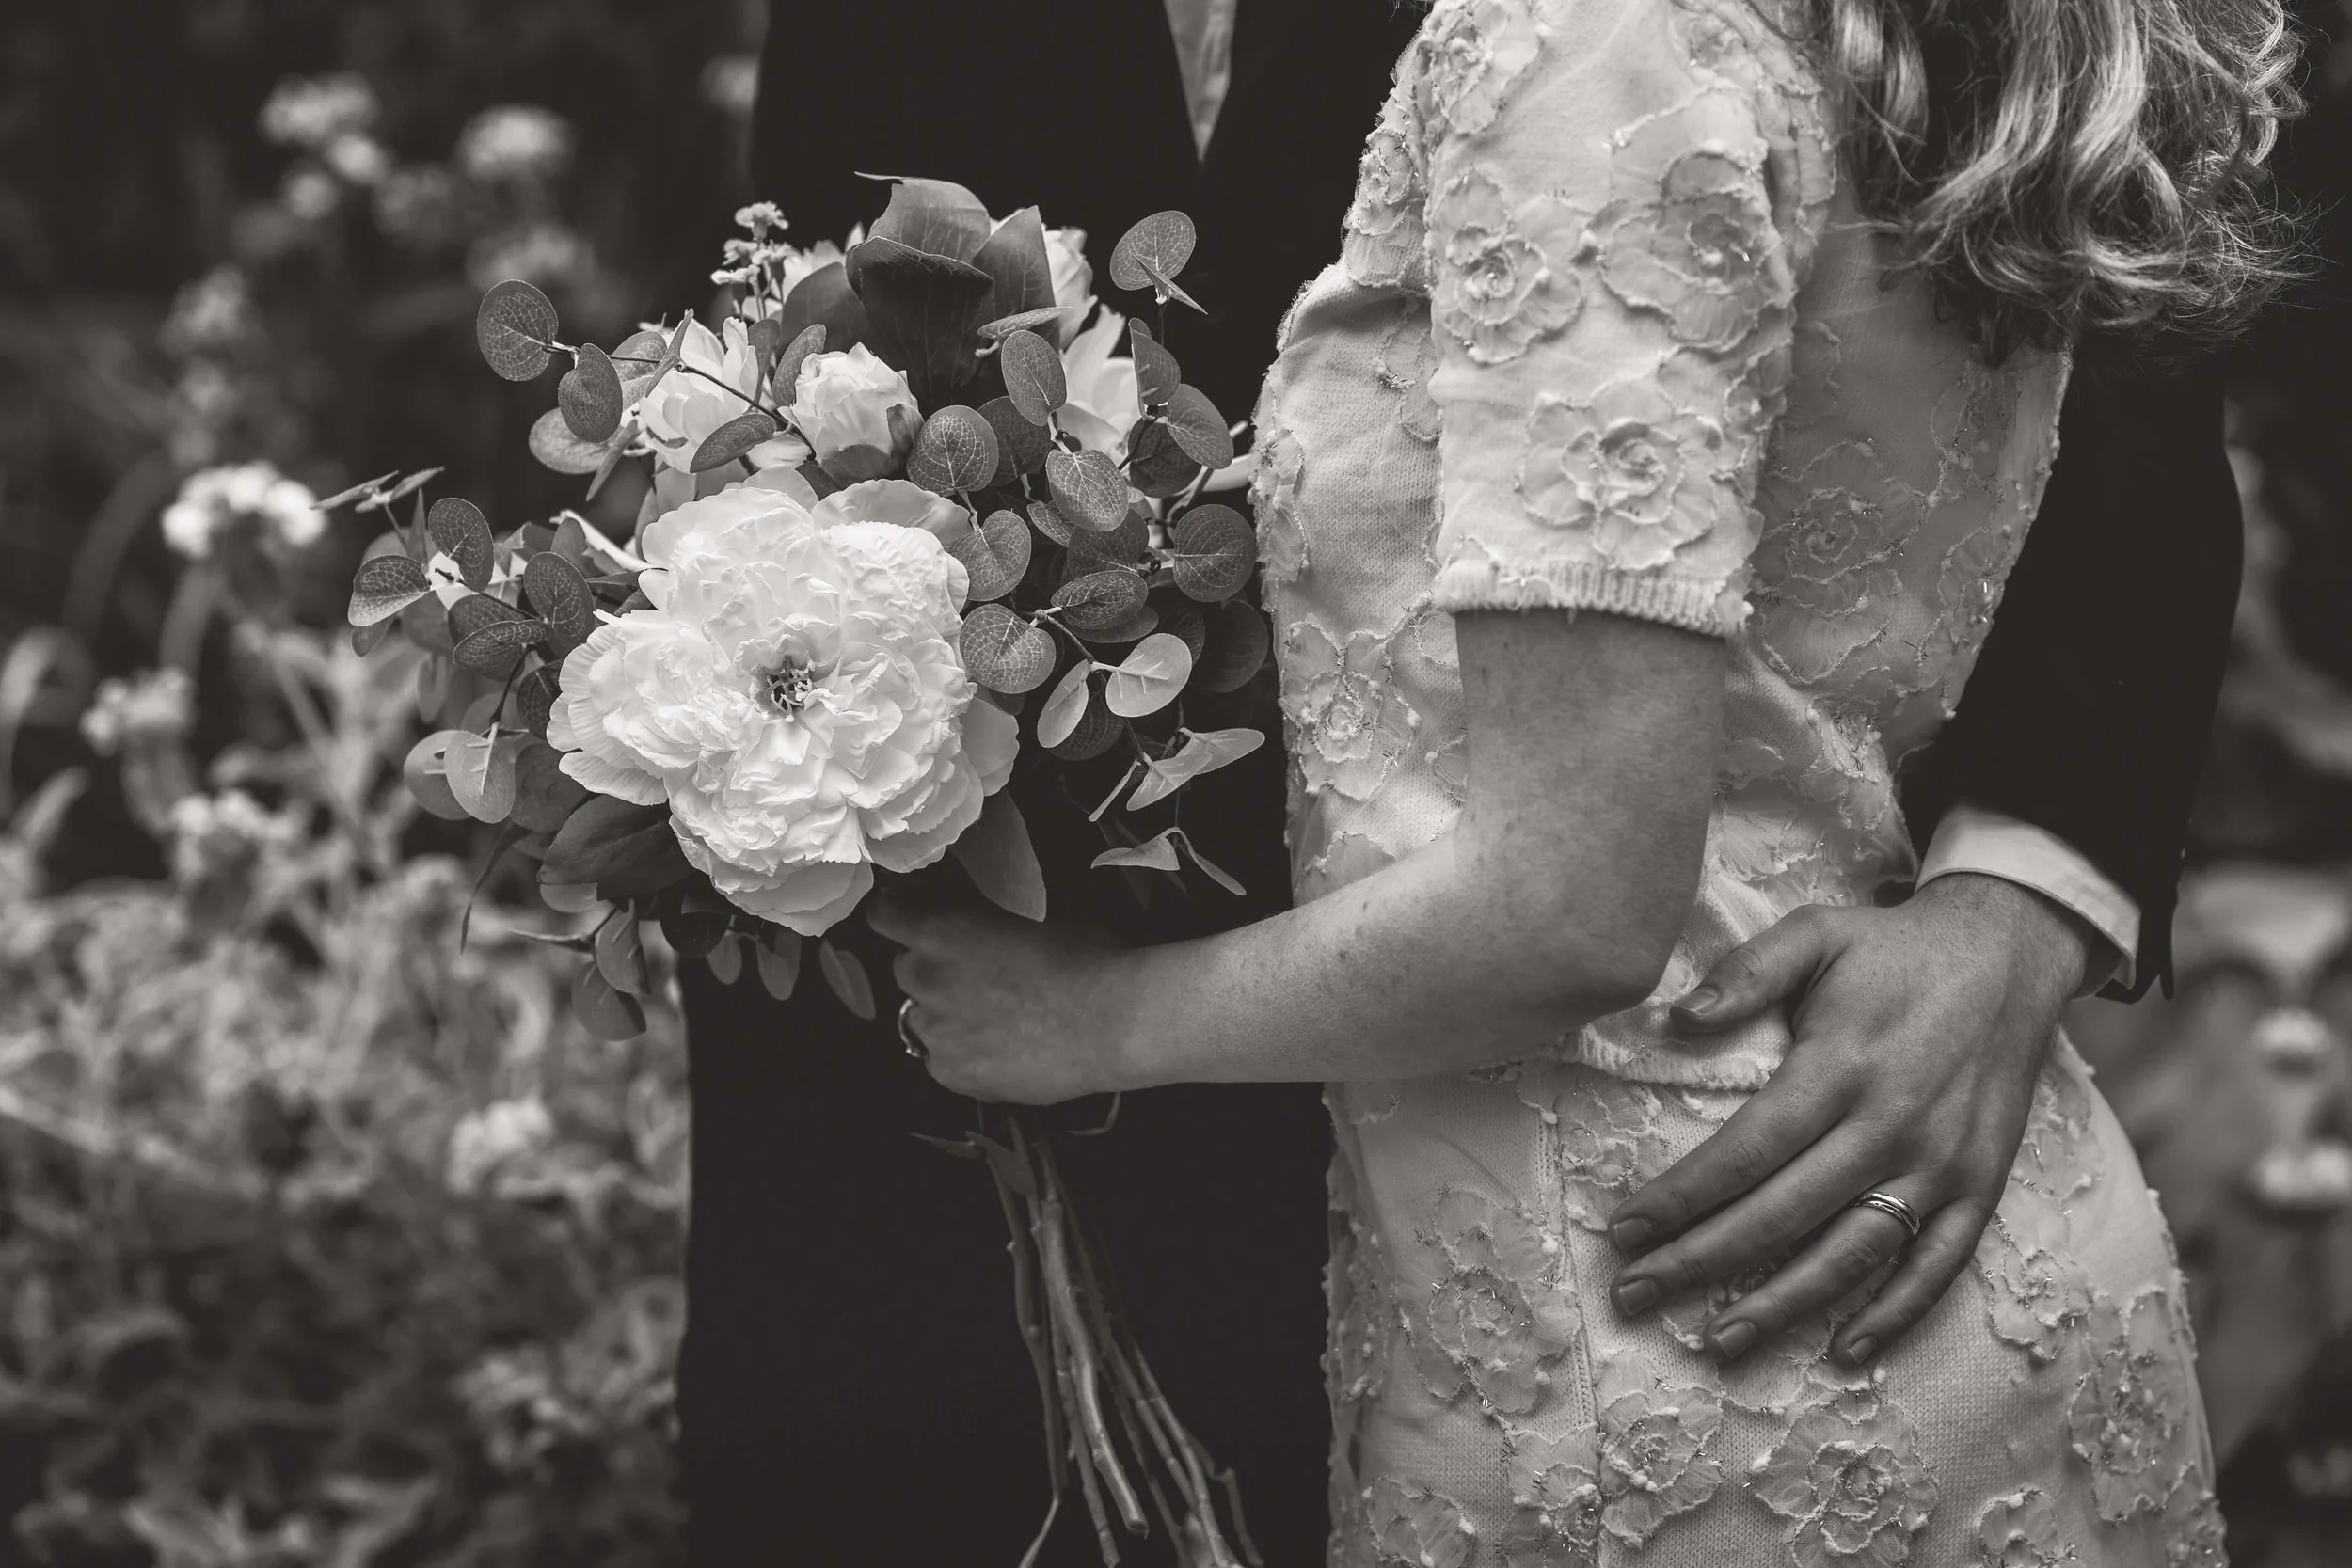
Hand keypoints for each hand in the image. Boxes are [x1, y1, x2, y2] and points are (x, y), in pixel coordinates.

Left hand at [868, 896, 1136, 1104]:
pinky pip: (940, 1061)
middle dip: (931, 970)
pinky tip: (998, 1053)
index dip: (894, 916)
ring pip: (920, 1020)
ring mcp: (938, 1031)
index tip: (902, 917)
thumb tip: (984, 929)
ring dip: (942, 1016)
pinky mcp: (952, 1074)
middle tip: (971, 977)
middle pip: (904, 970)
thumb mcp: (1031, 920)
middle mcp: (929, 979)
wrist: (1111, 1022)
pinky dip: (960, 1057)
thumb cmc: (1086, 959)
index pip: (885, 918)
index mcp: (945, 931)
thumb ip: (988, 925)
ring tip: (989, 1022)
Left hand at [1603, 874, 2095, 1366]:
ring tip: (1719, 1339)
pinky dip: (1894, 1315)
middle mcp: (1891, 1125)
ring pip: (1851, 1253)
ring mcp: (1940, 1164)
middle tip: (1634, 1294)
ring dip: (1783, 1304)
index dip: (1681, 1197)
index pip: (1745, 1150)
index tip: (1623, 1229)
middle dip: (1700, 1261)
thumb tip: (1676, 1018)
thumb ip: (1746, 972)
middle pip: (1782, 1214)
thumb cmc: (1892, 948)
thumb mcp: (1814, 933)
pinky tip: (1844, 1351)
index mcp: (1841, 1066)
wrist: (2010, 953)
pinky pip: (1936, 1265)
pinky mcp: (1979, 1186)